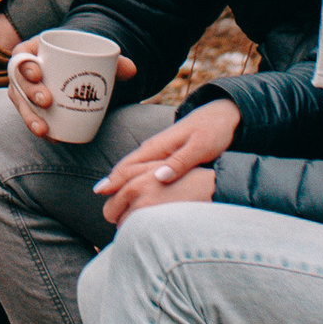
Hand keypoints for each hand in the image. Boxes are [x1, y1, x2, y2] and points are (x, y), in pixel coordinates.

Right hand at [7, 38, 135, 139]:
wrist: (79, 75)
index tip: (38, 73)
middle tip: (46, 101)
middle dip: (30, 92)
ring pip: (21, 103)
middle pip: (19, 81)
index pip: (22, 54)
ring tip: (43, 129)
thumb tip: (132, 69)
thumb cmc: (83, 62)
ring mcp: (26, 91)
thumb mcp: (96, 58)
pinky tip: (50, 136)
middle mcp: (26, 72)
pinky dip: (39, 127)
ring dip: (29, 117)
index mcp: (35, 51)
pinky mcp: (32, 107)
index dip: (25, 64)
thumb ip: (113, 62)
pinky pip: (31, 117)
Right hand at [97, 97, 239, 227]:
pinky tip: (132, 191)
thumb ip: (180, 162)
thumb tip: (158, 178)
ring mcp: (158, 150)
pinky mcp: (165, 154)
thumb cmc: (213, 132)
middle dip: (112, 184)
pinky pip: (142, 168)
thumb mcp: (200, 148)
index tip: (100, 193)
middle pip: (125, 167)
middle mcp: (153, 147)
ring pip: (133, 168)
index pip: (129, 164)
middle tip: (103, 207)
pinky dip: (133, 180)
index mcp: (158, 146)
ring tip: (112, 203)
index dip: (114, 179)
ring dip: (121, 183)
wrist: (222, 116)